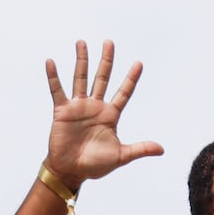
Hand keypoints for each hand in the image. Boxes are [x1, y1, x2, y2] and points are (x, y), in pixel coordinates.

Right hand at [44, 40, 164, 189]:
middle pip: (102, 78)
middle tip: (109, 42)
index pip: (124, 92)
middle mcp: (95, 107)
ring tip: (82, 42)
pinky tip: (51, 62)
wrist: (71, 172)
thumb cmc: (95, 165)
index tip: (139, 63)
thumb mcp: (121, 156)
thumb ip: (140, 149)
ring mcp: (78, 107)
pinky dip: (53, 77)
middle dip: (106, 60)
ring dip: (82, 60)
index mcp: (110, 115)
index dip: (131, 79)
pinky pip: (57, 90)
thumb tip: (162, 150)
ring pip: (81, 78)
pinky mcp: (62, 111)